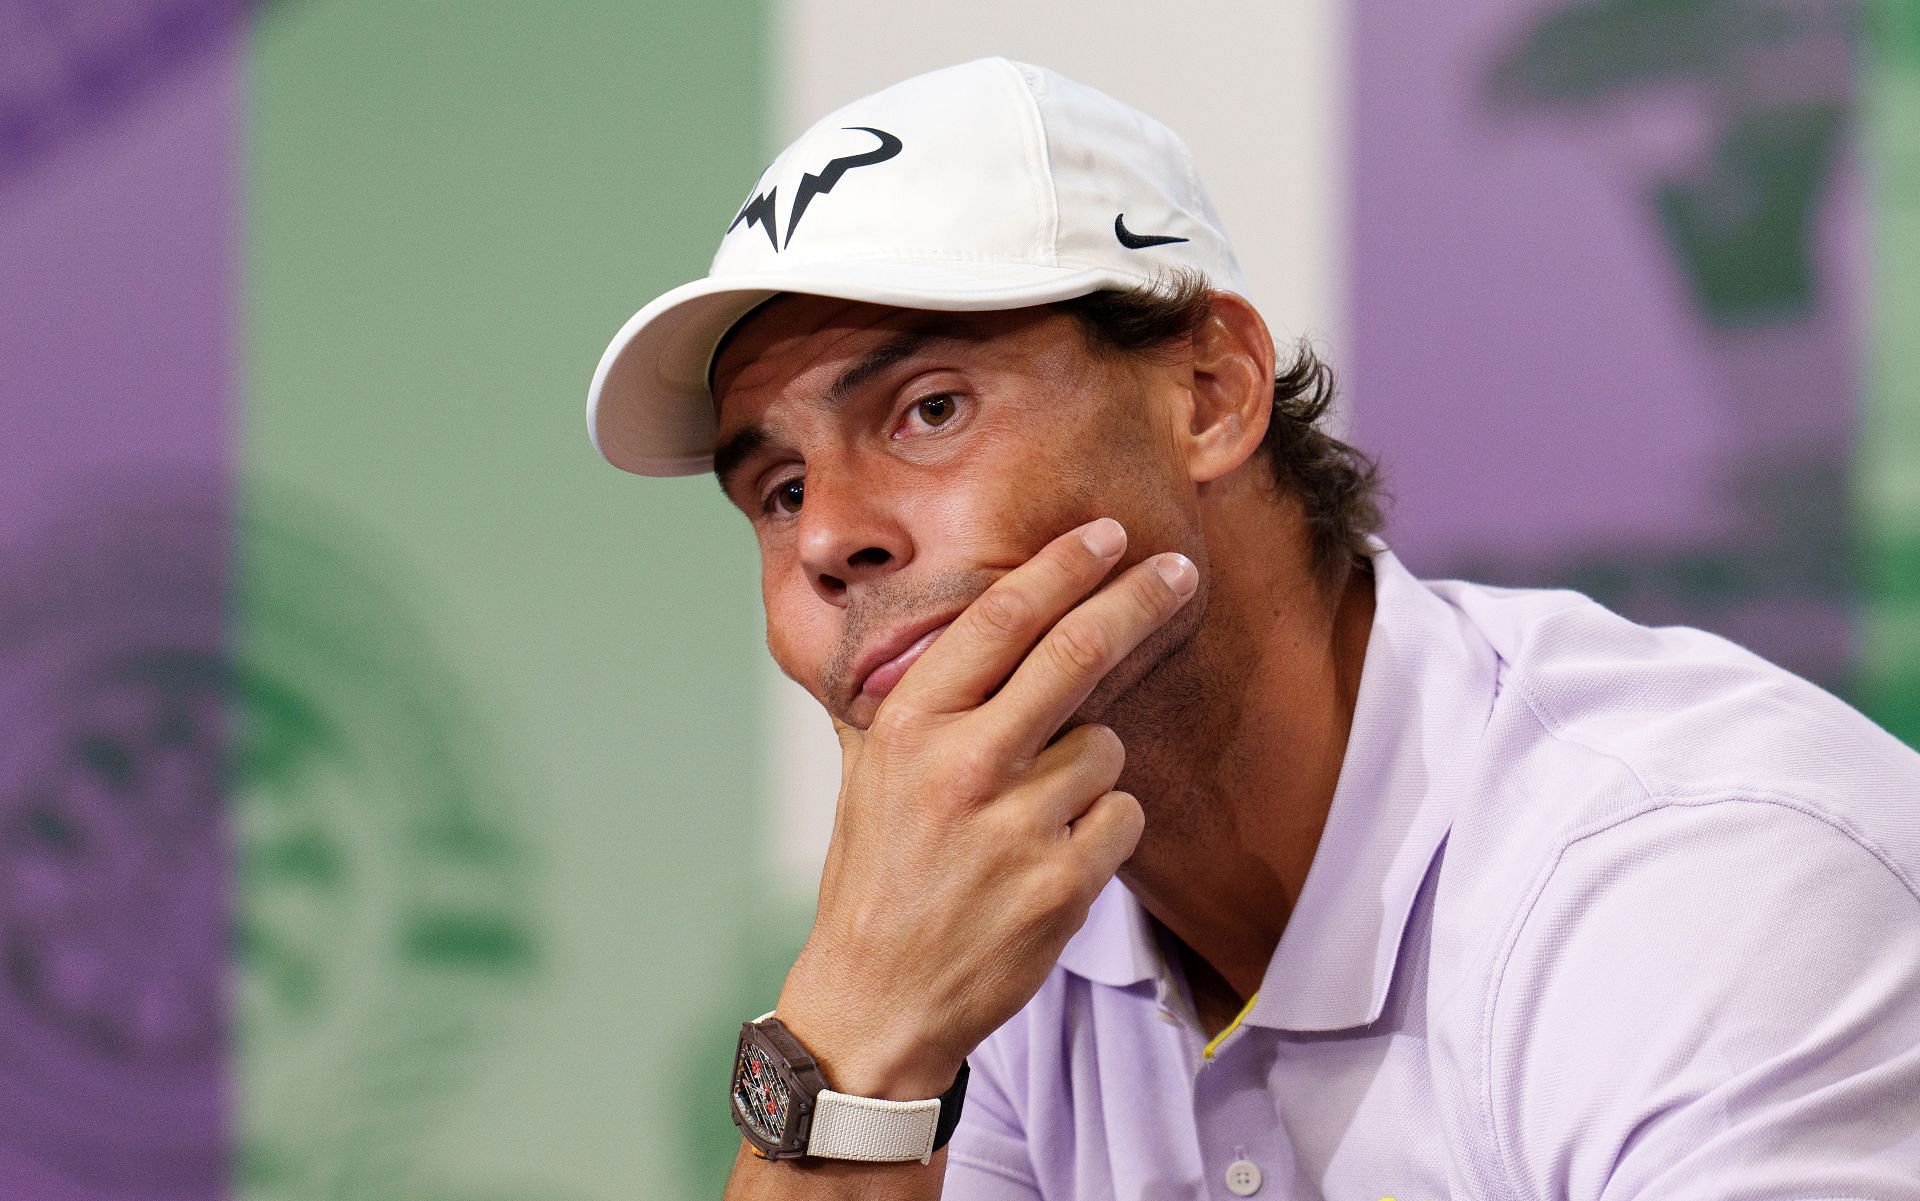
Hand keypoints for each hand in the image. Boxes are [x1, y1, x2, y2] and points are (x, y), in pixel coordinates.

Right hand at [774, 518, 1198, 1098]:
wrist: (878, 998)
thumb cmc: (874, 877)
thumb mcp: (865, 773)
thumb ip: (899, 699)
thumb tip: (908, 627)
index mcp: (911, 726)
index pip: (1000, 619)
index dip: (1062, 567)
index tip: (1106, 534)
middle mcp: (962, 764)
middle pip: (1076, 654)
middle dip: (1137, 600)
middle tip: (1177, 571)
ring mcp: (1017, 825)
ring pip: (1107, 746)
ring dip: (1090, 768)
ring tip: (1034, 814)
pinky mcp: (1063, 883)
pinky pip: (1123, 816)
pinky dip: (1104, 829)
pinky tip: (1054, 858)